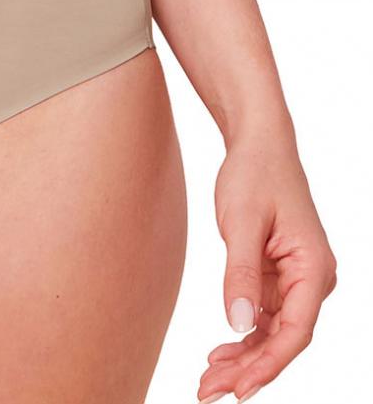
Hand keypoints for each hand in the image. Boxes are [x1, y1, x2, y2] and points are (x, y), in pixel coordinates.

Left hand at [196, 136, 336, 399]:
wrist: (257, 143)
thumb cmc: (254, 174)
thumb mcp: (243, 222)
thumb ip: (240, 273)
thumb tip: (238, 324)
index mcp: (314, 270)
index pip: (295, 332)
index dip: (267, 365)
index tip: (238, 388)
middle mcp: (311, 280)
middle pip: (283, 340)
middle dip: (249, 369)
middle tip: (209, 391)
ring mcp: (296, 281)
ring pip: (272, 334)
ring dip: (243, 358)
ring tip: (208, 380)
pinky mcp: (278, 276)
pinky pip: (264, 317)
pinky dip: (243, 336)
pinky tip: (220, 352)